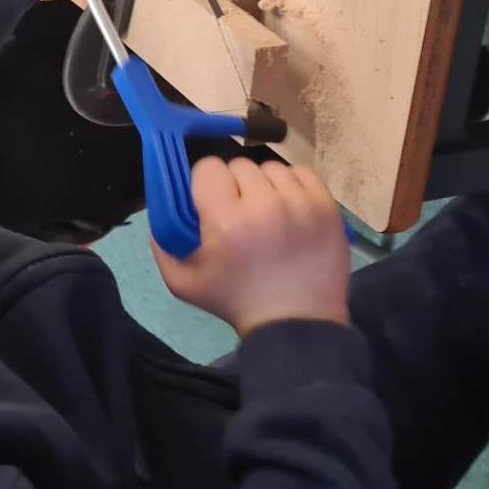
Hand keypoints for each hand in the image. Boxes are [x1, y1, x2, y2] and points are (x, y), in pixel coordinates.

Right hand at [153, 159, 350, 337]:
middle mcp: (264, 205)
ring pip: (271, 168)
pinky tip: (289, 208)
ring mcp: (300, 203)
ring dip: (265, 186)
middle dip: (235, 186)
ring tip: (267, 213)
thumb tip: (162, 205)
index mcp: (226, 221)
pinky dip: (293, 186)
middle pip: (240, 166)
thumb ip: (163, 242)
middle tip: (239, 213)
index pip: (209, 167)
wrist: (296, 323)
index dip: (206, 183)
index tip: (211, 202)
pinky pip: (302, 173)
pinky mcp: (326, 206)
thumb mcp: (184, 282)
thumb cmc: (236, 302)